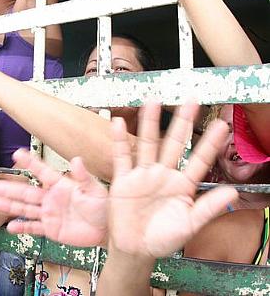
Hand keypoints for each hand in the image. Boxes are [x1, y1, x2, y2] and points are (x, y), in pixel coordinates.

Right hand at [0, 149, 107, 246]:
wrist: (106, 229)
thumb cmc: (102, 206)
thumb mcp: (94, 189)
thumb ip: (83, 176)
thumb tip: (77, 160)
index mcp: (60, 185)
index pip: (42, 172)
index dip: (30, 163)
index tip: (17, 153)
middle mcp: (51, 198)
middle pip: (27, 192)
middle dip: (11, 189)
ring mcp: (49, 214)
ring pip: (26, 209)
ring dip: (11, 207)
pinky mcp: (51, 229)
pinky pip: (34, 228)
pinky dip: (22, 227)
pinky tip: (10, 227)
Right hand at [107, 102, 237, 258]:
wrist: (135, 250)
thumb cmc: (163, 239)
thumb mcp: (189, 225)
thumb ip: (208, 208)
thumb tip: (232, 192)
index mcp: (182, 185)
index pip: (199, 160)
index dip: (210, 144)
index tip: (222, 126)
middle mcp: (163, 175)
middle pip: (174, 143)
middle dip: (182, 122)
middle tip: (191, 100)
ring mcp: (143, 175)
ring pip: (148, 144)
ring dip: (150, 123)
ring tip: (153, 102)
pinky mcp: (124, 180)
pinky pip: (122, 157)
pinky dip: (119, 140)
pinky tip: (119, 123)